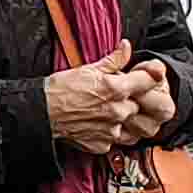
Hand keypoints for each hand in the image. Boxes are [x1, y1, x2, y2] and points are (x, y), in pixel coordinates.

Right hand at [46, 52, 172, 156]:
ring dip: (128, 119)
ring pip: (135, 127)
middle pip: (142, 105)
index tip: (144, 78)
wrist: (42, 112)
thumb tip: (125, 48)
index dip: (149, 77)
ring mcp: (111, 130)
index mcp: (116, 89)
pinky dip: (112, 132)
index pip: (150, 81)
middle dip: (134, 100)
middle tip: (120, 96)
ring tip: (113, 111)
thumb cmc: (60, 89)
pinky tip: (102, 124)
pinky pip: (117, 140)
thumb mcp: (88, 68)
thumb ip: (113, 60)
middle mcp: (118, 111)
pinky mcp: (103, 144)